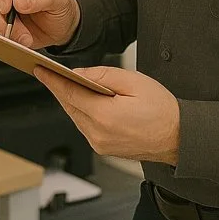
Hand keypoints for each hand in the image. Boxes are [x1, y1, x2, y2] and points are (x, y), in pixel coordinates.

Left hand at [33, 65, 180, 165]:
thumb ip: (103, 76)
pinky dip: (80, 112)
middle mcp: (98, 134)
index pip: (70, 94)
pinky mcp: (103, 149)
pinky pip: (84, 126)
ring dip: (69, 101)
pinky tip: (81, 101)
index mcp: (105, 116)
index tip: (40, 70)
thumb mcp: (134, 82)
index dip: (53, 80)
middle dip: (59, 88)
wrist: (178, 137)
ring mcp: (100, 144)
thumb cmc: (162, 110)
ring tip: (63, 84)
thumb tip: (79, 74)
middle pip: (69, 106)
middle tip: (47, 73)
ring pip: (75, 117)